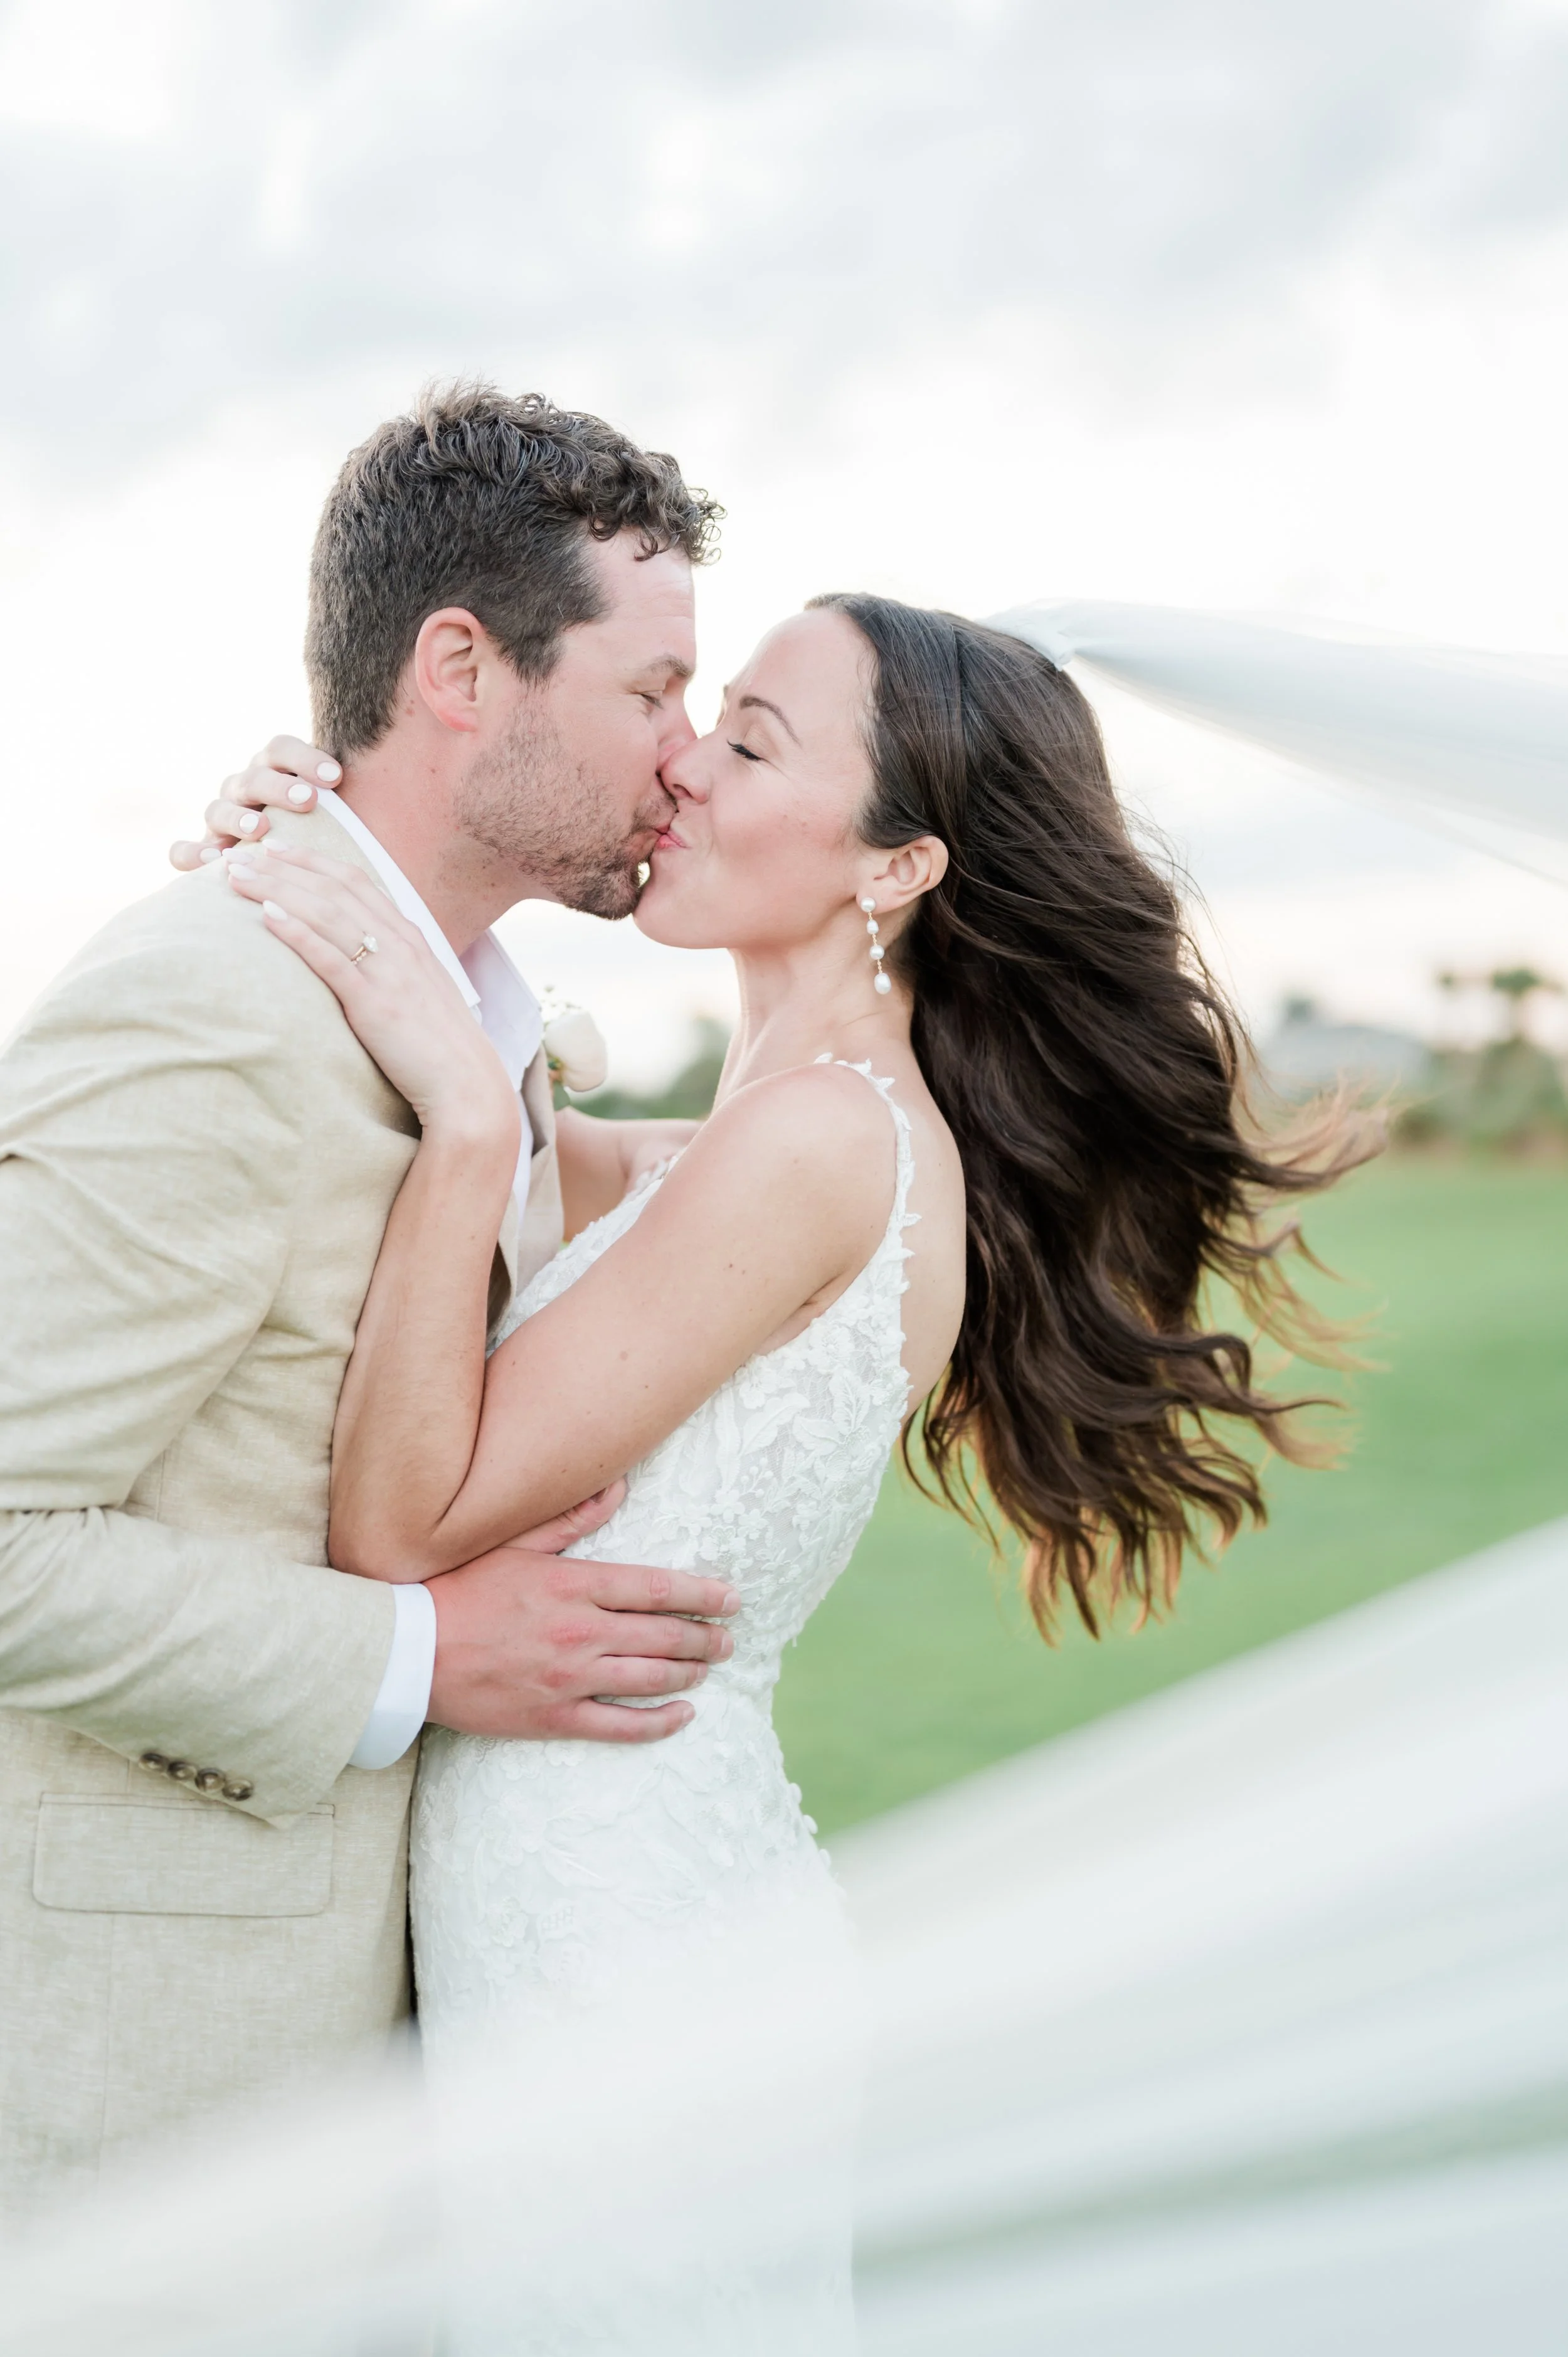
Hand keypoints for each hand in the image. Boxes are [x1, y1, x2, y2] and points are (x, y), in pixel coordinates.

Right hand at [170, 735, 342, 871]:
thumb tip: (414, 785)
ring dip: (237, 816)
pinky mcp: (200, 855)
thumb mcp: (338, 821)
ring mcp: (218, 822)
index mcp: (274, 773)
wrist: (282, 881)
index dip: (305, 757)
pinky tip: (212, 864)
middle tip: (307, 801)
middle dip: (279, 786)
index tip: (336, 776)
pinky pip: (182, 852)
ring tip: (260, 829)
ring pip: (217, 807)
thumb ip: (355, 804)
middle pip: (253, 775)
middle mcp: (244, 791)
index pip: (280, 747)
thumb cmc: (320, 846)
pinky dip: (192, 855)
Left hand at [225, 842, 518, 1140]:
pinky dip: (297, 932)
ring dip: (277, 888)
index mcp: (410, 938)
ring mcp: (388, 971)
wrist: (467, 1085)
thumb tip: (364, 961)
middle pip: (333, 889)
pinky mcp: (374, 1003)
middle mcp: (400, 944)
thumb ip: (394, 968)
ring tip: (236, 876)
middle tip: (238, 855)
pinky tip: (266, 915)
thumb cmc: (440, 1047)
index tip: (275, 847)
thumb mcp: (421, 993)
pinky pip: (331, 959)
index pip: (355, 882)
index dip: (312, 860)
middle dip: (282, 866)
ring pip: (326, 914)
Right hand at [425, 1537, 740, 1743]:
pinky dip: (659, 1722)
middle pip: (663, 1634)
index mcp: (572, 1584)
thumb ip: (571, 1518)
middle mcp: (580, 1632)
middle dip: (705, 1636)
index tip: (731, 1598)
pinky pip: (620, 1725)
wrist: (408, 1652)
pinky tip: (683, 1714)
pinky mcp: (553, 1717)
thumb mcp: (513, 1542)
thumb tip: (620, 1487)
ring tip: (710, 1666)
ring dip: (689, 1672)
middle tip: (729, 1638)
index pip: (655, 1588)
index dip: (701, 1594)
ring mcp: (569, 1678)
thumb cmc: (457, 1589)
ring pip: (650, 1678)